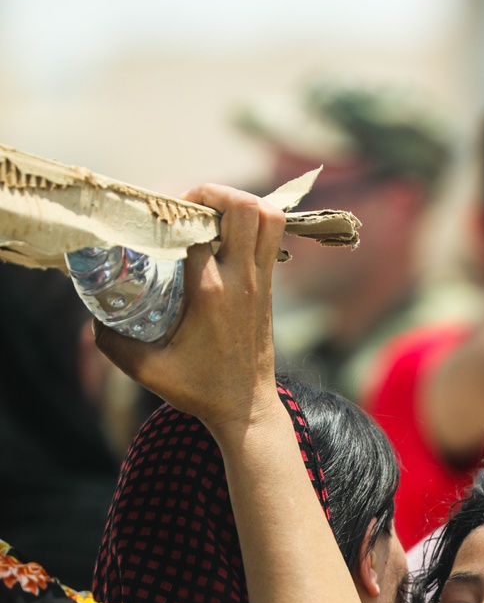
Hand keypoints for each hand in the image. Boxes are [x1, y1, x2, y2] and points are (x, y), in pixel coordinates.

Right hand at [93, 185, 285, 438]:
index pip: (195, 230)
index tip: (155, 223)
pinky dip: (253, 222)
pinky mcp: (271, 288)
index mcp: (210, 292)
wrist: (247, 409)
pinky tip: (226, 232)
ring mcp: (261, 282)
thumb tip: (91, 314)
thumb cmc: (199, 390)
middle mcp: (240, 280)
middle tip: (187, 205)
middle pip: (243, 207)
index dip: (173, 216)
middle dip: (213, 192)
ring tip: (211, 213)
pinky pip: (272, 236)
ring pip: (268, 216)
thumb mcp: (147, 370)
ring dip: (240, 202)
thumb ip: (112, 342)